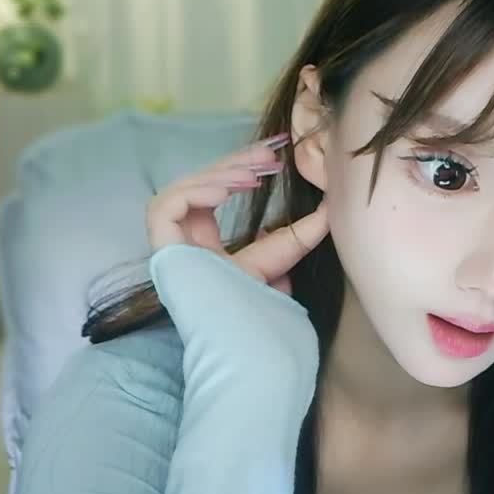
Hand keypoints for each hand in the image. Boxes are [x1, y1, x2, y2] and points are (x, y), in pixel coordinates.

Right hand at [145, 132, 329, 294]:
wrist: (249, 339)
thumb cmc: (262, 308)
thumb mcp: (285, 257)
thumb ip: (303, 232)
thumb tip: (331, 205)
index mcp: (206, 247)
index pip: (213, 195)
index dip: (237, 169)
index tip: (271, 156)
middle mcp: (184, 245)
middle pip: (197, 187)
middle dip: (232, 164)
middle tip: (267, 154)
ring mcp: (171, 249)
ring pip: (181, 191)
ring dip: (217, 175)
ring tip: (253, 176)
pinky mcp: (162, 251)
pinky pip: (166, 207)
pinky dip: (194, 191)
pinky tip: (226, 190)